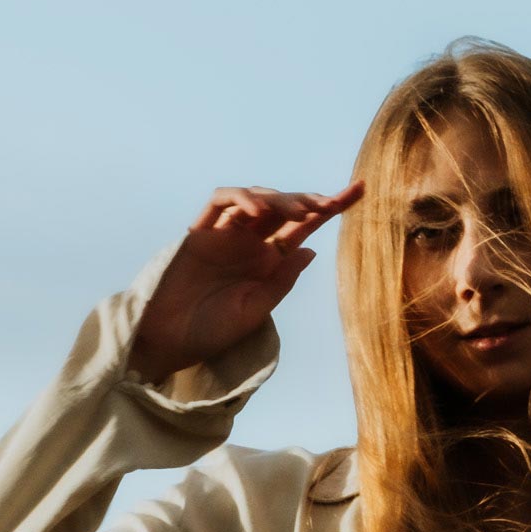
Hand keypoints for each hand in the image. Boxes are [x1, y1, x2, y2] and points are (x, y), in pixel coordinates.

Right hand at [131, 181, 365, 379]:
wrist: (168, 341)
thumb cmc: (211, 333)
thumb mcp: (256, 310)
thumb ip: (282, 280)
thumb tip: (311, 248)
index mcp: (268, 262)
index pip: (305, 228)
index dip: (331, 207)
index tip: (362, 190)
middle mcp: (249, 243)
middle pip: (284, 208)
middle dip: (308, 200)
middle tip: (328, 203)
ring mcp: (225, 234)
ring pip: (256, 198)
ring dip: (279, 199)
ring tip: (299, 211)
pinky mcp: (199, 231)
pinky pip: (220, 202)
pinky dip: (240, 199)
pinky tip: (257, 213)